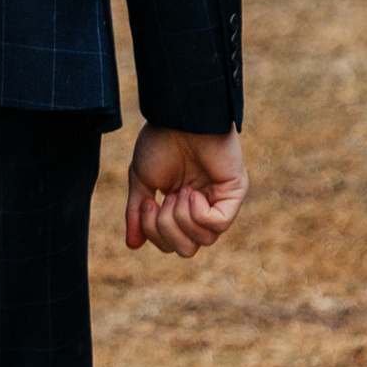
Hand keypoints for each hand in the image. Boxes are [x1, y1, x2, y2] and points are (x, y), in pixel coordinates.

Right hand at [124, 124, 248, 259]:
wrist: (176, 117)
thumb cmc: (159, 141)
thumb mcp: (141, 181)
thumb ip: (137, 213)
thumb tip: (132, 245)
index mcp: (181, 207)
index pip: (171, 245)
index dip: (154, 233)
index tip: (148, 203)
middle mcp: (202, 208)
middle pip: (188, 249)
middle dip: (167, 231)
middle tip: (163, 200)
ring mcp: (219, 201)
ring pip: (204, 241)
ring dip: (182, 218)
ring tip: (180, 191)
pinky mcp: (234, 193)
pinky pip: (218, 224)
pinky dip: (199, 213)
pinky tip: (192, 191)